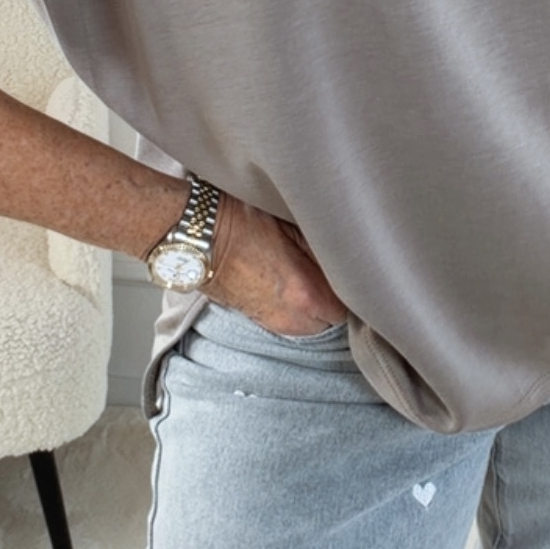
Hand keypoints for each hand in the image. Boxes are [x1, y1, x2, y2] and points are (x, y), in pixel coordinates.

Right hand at [204, 194, 347, 335]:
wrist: (196, 239)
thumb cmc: (239, 224)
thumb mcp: (292, 225)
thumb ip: (323, 249)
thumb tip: (346, 259)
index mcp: (306, 294)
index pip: (350, 307)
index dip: (353, 286)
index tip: (351, 269)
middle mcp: (293, 318)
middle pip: (333, 319)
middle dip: (337, 298)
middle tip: (332, 270)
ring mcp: (274, 323)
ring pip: (314, 324)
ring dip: (318, 305)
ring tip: (310, 276)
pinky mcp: (259, 321)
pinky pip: (293, 321)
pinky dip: (298, 307)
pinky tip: (292, 283)